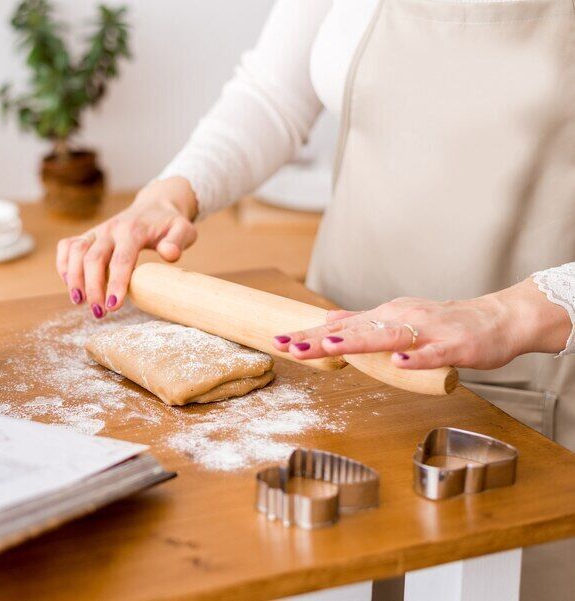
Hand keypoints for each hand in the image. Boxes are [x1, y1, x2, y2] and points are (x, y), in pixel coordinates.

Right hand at [56, 177, 198, 317]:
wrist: (155, 205)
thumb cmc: (169, 223)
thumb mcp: (184, 229)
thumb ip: (178, 241)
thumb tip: (169, 254)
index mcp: (134, 230)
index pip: (121, 259)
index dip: (115, 283)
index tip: (114, 307)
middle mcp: (111, 229)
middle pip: (93, 258)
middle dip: (92, 288)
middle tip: (99, 313)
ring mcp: (97, 231)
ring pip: (75, 251)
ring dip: (73, 278)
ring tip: (79, 302)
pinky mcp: (89, 234)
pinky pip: (67, 246)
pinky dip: (63, 265)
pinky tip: (70, 284)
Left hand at [272, 279, 570, 369]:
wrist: (498, 320)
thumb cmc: (446, 324)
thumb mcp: (399, 318)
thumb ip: (364, 322)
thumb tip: (328, 318)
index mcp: (385, 315)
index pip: (340, 326)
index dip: (309, 334)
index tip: (279, 341)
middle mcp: (400, 318)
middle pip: (354, 330)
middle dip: (319, 339)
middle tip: (288, 345)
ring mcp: (426, 331)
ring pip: (387, 337)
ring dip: (357, 342)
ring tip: (328, 346)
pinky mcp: (453, 346)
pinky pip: (432, 353)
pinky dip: (415, 358)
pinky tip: (397, 363)